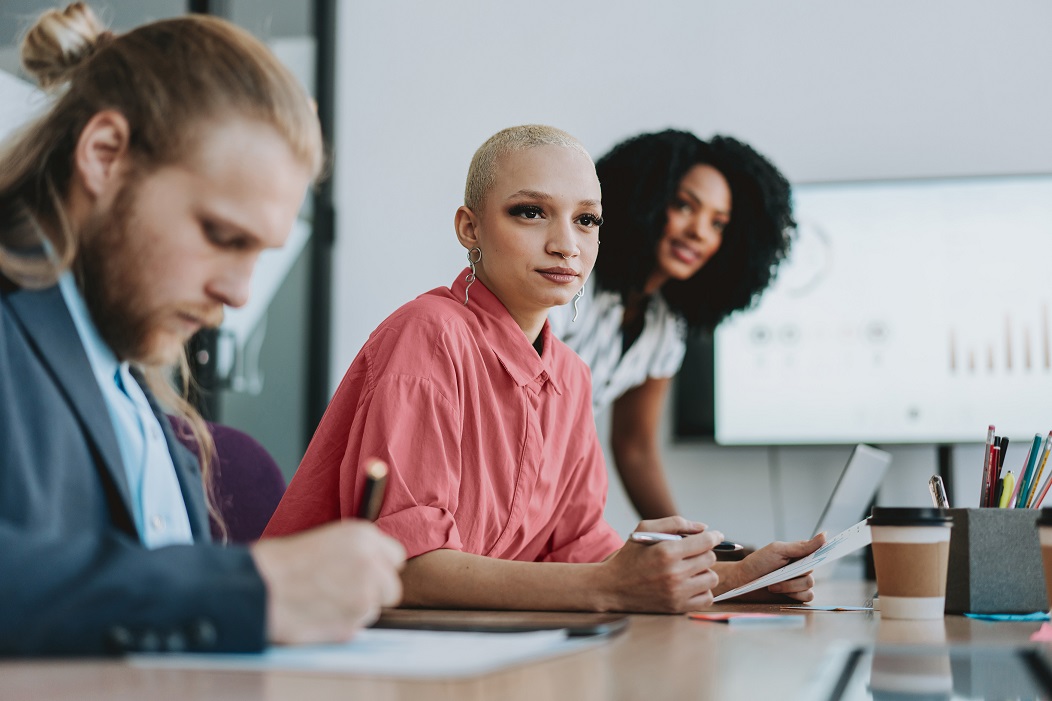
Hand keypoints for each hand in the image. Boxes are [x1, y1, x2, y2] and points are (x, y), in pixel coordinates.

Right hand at [251, 520, 405, 644]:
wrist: (256, 588)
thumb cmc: (281, 562)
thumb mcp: (327, 539)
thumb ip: (357, 552)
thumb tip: (377, 567)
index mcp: (364, 537)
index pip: (396, 557)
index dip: (379, 567)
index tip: (364, 573)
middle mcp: (371, 564)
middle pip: (392, 589)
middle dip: (374, 593)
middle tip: (344, 592)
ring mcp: (364, 597)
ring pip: (373, 611)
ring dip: (354, 610)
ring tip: (322, 602)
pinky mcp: (352, 624)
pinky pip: (355, 629)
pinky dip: (340, 626)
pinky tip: (316, 615)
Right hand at [597, 516, 721, 612]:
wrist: (612, 587)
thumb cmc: (629, 556)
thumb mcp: (645, 530)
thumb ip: (674, 523)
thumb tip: (703, 527)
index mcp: (667, 551)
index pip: (706, 542)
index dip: (715, 536)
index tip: (716, 536)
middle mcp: (674, 573)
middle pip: (710, 558)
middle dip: (704, 552)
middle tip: (693, 553)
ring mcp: (677, 593)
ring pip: (712, 578)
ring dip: (704, 571)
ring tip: (690, 569)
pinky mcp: (678, 607)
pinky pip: (707, 597)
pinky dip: (702, 590)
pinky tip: (690, 584)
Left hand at [714, 533, 825, 602]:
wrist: (742, 582)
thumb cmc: (757, 563)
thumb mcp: (778, 550)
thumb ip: (802, 546)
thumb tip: (824, 535)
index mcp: (799, 554)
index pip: (819, 552)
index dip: (826, 551)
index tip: (834, 549)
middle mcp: (801, 567)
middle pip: (812, 571)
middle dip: (794, 574)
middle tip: (777, 573)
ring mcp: (798, 582)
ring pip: (809, 585)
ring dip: (790, 586)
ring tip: (772, 583)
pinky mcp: (796, 596)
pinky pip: (807, 597)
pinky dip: (793, 595)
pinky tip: (779, 592)